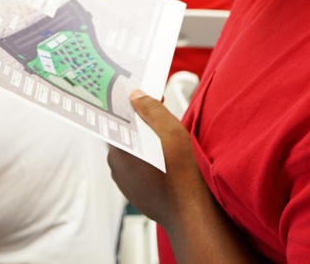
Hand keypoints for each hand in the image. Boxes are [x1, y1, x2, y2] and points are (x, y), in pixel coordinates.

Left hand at [107, 90, 210, 225]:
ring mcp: (125, 183)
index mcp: (118, 152)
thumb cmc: (182, 176)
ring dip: (148, 143)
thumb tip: (136, 96)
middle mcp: (117, 168)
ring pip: (134, 152)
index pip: (118, 120)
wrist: (192, 213)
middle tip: (162, 118)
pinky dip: (150, 160)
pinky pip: (140, 168)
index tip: (145, 97)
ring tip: (168, 140)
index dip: (133, 107)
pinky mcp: (136, 192)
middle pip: (127, 135)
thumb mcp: (170, 132)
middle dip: (143, 124)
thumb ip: (151, 110)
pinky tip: (167, 160)